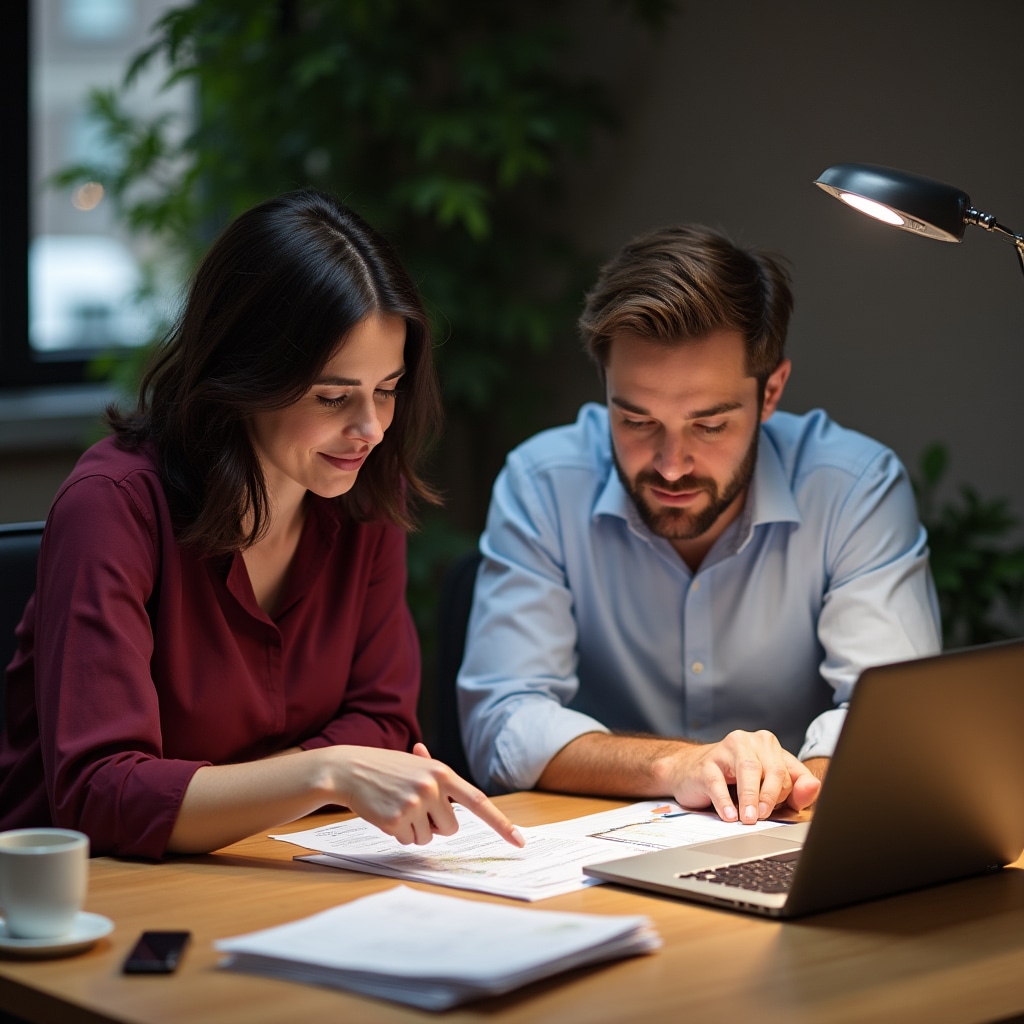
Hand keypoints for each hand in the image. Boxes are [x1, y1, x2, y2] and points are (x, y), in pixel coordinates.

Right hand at [331, 743, 525, 847]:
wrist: (349, 769)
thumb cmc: (385, 768)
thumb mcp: (415, 765)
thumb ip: (437, 778)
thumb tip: (457, 792)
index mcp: (443, 773)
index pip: (479, 801)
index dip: (501, 823)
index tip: (519, 841)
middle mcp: (433, 787)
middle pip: (451, 828)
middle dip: (435, 825)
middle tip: (414, 807)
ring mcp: (415, 803)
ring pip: (429, 838)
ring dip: (415, 830)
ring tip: (397, 807)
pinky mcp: (397, 819)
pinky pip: (408, 841)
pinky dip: (398, 833)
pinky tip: (386, 813)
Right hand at [660, 730, 819, 823]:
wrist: (689, 772)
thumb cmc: (733, 782)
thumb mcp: (767, 789)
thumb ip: (794, 792)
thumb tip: (814, 787)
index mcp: (768, 745)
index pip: (789, 771)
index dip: (790, 794)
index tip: (787, 811)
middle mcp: (749, 741)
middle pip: (770, 768)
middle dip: (771, 796)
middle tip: (764, 817)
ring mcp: (725, 749)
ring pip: (747, 770)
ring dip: (751, 797)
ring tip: (750, 819)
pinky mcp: (705, 764)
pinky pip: (718, 783)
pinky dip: (725, 802)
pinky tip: (729, 815)